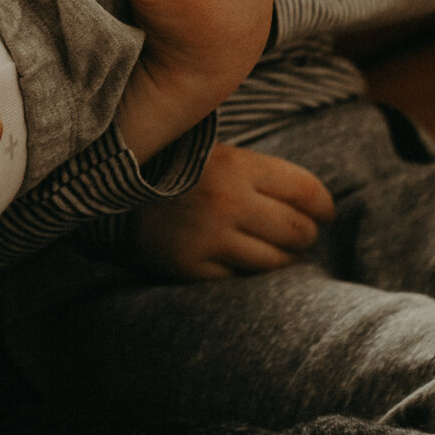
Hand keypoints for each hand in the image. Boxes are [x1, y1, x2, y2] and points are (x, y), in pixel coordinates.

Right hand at [129, 143, 333, 280]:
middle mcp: (225, 201)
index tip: (325, 213)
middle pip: (298, 231)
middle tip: (302, 234)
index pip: (307, 192)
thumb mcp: (219, 154)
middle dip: (307, 234)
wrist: (109, 192)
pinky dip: (248, 273)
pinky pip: (242, 280)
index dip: (325, 206)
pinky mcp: (191, 267)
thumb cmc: (178, 170)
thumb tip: (317, 205)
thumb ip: (263, 174)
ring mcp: (207, 238)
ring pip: (276, 262)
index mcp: (236, 165)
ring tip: (276, 249)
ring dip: (284, 258)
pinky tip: (242, 259)